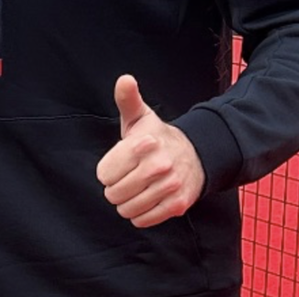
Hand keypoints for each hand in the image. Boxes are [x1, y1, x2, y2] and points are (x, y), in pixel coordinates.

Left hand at [96, 74, 204, 227]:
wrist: (194, 155)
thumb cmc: (155, 137)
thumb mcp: (139, 116)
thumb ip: (127, 99)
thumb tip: (125, 79)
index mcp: (143, 143)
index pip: (104, 174)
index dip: (107, 172)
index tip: (117, 164)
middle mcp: (158, 165)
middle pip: (114, 193)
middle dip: (114, 189)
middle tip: (125, 178)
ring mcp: (170, 186)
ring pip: (127, 209)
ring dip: (126, 203)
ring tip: (134, 189)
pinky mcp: (178, 204)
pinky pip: (144, 220)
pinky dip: (140, 215)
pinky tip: (145, 200)